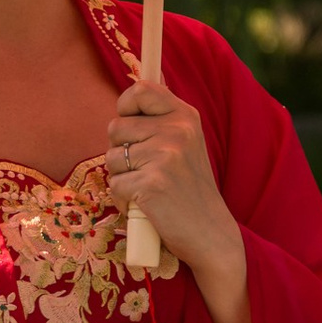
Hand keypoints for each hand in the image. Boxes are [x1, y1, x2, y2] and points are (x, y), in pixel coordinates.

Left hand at [106, 78, 240, 276]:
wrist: (210, 233)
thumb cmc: (189, 189)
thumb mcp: (185, 144)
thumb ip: (160, 120)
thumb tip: (132, 93)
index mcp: (185, 116)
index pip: (141, 89)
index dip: (126, 107)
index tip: (133, 128)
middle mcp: (177, 130)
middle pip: (116, 127)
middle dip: (120, 151)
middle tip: (145, 170)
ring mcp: (165, 156)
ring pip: (111, 157)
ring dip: (121, 177)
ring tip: (147, 189)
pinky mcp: (152, 183)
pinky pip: (115, 185)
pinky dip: (123, 199)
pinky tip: (145, 205)